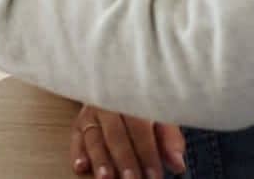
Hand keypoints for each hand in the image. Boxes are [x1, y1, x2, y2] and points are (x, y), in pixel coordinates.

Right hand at [71, 104, 185, 177]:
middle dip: (124, 160)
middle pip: (116, 135)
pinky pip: (76, 138)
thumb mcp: (160, 117)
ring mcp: (91, 113)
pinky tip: (80, 167)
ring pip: (94, 138)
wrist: (116, 84)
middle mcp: (110, 105)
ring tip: (105, 178)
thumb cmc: (142, 106)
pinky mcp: (78, 123)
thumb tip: (178, 165)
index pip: (141, 130)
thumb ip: (170, 140)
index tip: (154, 176)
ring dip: (100, 160)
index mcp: (134, 100)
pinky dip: (77, 153)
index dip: (148, 154)